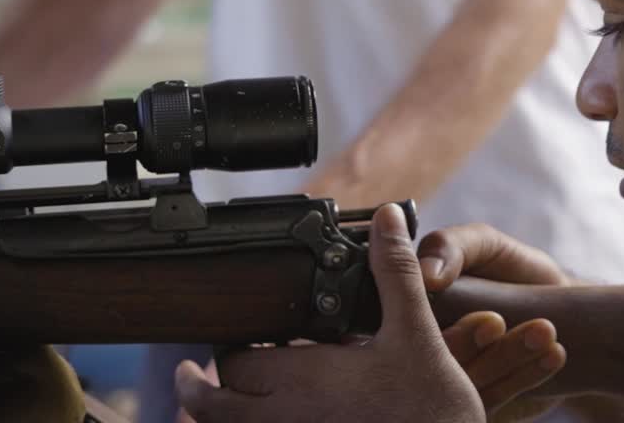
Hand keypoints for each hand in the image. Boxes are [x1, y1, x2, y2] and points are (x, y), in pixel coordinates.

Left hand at [174, 204, 483, 422]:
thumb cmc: (432, 407)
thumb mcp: (415, 331)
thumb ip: (393, 273)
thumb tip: (385, 219)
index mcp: (303, 380)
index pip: (234, 362)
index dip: (225, 344)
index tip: (230, 331)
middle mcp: (288, 418)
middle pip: (212, 408)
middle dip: (201, 388)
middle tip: (191, 372)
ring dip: (216, 418)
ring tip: (210, 402)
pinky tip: (270, 418)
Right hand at [418, 224, 575, 418]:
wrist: (562, 310)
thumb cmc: (511, 272)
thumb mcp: (482, 245)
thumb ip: (451, 246)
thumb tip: (426, 273)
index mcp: (403, 317)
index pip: (397, 324)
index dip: (421, 316)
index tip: (462, 305)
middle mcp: (418, 358)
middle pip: (427, 362)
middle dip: (464, 341)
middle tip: (495, 322)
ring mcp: (448, 390)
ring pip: (465, 385)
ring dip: (504, 358)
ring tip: (542, 330)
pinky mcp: (480, 409)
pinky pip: (494, 404)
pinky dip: (526, 378)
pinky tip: (554, 354)